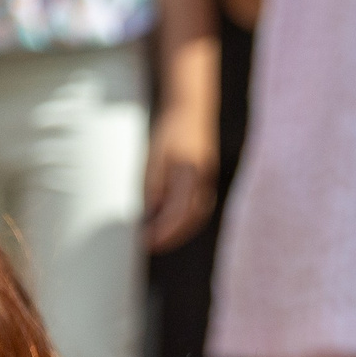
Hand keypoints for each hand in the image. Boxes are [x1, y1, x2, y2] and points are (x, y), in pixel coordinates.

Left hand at [142, 102, 216, 251]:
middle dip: (172, 236)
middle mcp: (203, 179)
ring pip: (197, 215)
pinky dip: (186, 219)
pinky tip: (170, 221)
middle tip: (151, 245)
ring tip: (159, 237)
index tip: (147, 240)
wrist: (192, 111)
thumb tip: (151, 213)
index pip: (177, 211)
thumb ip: (153, 184)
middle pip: (191, 219)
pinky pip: (199, 206)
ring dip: (180, 230)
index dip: (163, 230)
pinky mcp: (206, 180)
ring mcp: (208, 180)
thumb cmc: (170, 130)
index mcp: (189, 173)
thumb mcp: (154, 155)